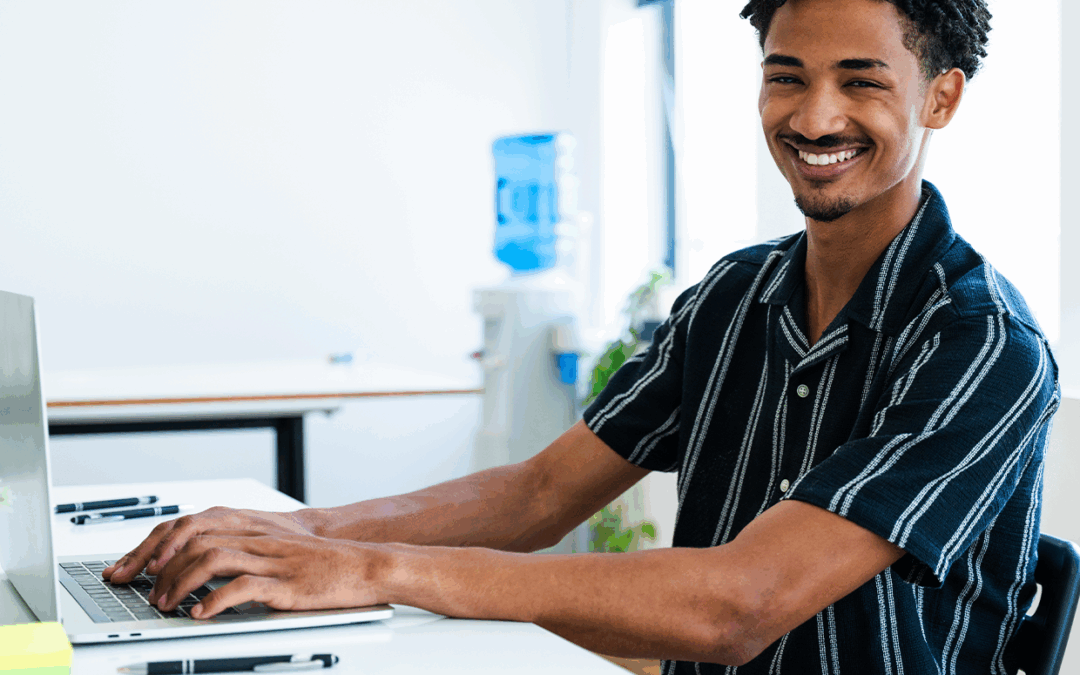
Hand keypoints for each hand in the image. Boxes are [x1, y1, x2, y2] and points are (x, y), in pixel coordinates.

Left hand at [146, 531, 388, 617]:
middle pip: (196, 542)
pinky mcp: (286, 583)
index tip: (139, 569)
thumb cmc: (326, 564)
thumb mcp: (281, 553)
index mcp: (255, 532)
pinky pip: (243, 587)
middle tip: (150, 595)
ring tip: (168, 605)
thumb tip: (209, 576)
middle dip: (163, 569)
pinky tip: (202, 614)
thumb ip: (249, 557)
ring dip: (181, 584)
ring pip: (213, 559)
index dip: (161, 548)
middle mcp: (259, 541)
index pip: (195, 529)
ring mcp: (272, 561)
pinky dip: (215, 601)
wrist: (366, 565)